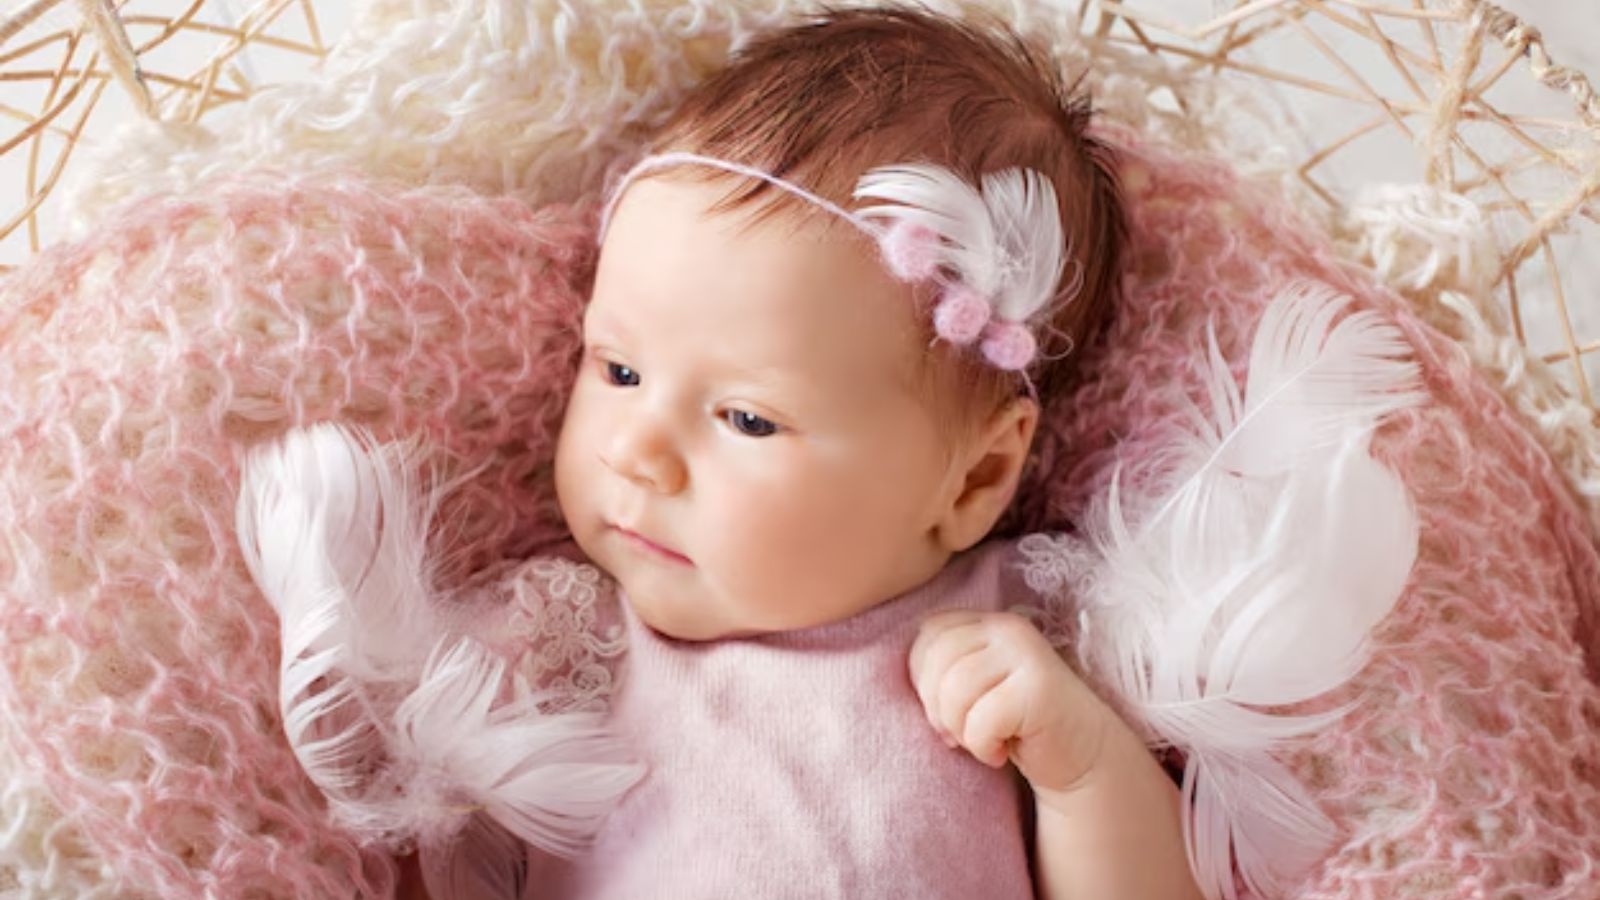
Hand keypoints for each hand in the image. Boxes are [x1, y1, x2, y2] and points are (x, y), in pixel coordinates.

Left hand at [908, 610, 1117, 796]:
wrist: (1079, 756)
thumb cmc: (1016, 725)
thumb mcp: (974, 690)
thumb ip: (943, 672)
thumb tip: (911, 686)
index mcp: (986, 622)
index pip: (927, 636)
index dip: (923, 681)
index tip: (945, 713)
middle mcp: (1007, 628)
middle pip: (937, 663)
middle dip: (939, 710)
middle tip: (961, 735)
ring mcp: (1026, 653)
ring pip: (955, 691)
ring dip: (962, 731)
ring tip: (984, 741)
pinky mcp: (1040, 687)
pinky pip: (982, 720)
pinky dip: (984, 747)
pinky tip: (1002, 752)